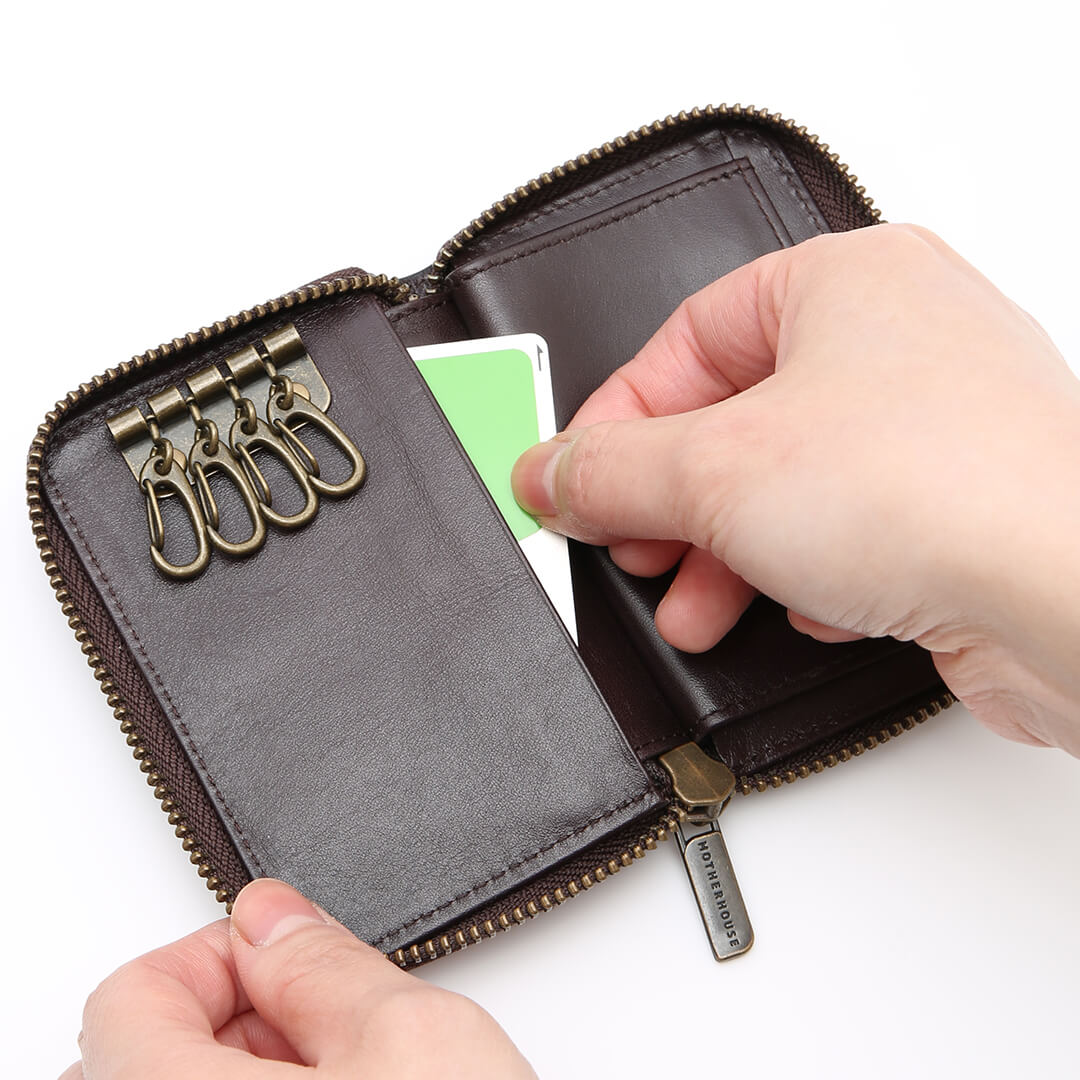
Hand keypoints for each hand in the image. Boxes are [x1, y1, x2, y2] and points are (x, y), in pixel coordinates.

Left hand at [62, 878, 535, 1078]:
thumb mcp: (415, 1044)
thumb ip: (329, 963)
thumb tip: (272, 913)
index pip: (129, 998)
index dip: (216, 951)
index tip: (285, 949)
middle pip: (143, 1051)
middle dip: (242, 1011)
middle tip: (330, 1012)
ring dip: (258, 1061)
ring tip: (360, 1066)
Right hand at [512, 225, 1079, 754]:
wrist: (1075, 598)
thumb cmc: (933, 492)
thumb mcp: (714, 472)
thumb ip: (609, 471)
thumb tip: (546, 472)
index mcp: (844, 281)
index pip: (684, 341)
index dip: (617, 421)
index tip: (573, 482)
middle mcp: (899, 340)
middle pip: (734, 420)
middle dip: (672, 506)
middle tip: (633, 548)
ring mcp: (937, 424)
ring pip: (790, 485)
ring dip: (729, 556)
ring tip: (698, 608)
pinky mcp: (960, 504)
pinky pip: (851, 531)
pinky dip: (809, 574)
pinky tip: (809, 609)